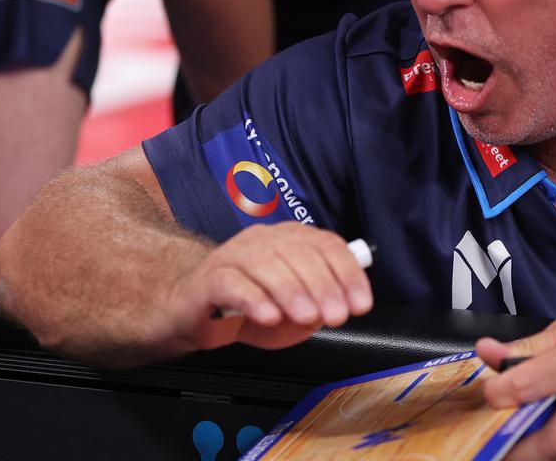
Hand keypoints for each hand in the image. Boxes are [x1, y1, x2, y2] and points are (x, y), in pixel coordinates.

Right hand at [163, 223, 372, 352]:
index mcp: (290, 239)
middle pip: (298, 252)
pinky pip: (232, 283)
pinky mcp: (208, 279)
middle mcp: (263, 240)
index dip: (347, 274)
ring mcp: (233, 255)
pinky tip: (269, 316)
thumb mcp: (295, 309)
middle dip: (324, 286)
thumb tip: (339, 305)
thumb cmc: (250, 308)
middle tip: (336, 316)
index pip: (326, 245)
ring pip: (266, 262)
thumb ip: (318, 304)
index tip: (360, 304)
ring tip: (307, 317)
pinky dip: (254, 299)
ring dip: (292, 291)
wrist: (195, 314)